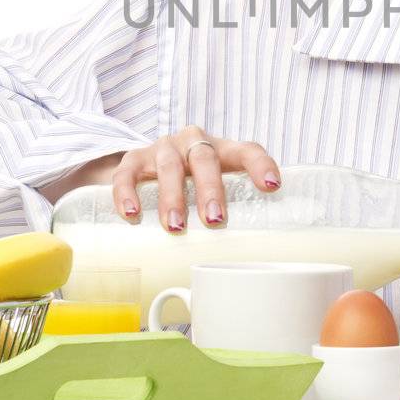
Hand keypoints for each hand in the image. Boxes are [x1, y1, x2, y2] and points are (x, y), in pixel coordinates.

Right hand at [109, 125, 280, 231]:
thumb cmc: (194, 184)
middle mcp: (194, 142)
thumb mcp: (217, 189)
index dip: (261, 166)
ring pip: (169, 166)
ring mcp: (164, 148)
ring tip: (176, 226)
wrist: (149, 166)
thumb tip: (253, 256)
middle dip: (210, 189)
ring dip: (173, 197)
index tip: (272, 186)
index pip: (247, 150)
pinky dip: (128, 193)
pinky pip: (128, 172)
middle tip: (214, 219)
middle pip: (205, 159)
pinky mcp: (134, 158)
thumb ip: (233, 211)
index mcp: (223, 150)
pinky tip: (132, 213)